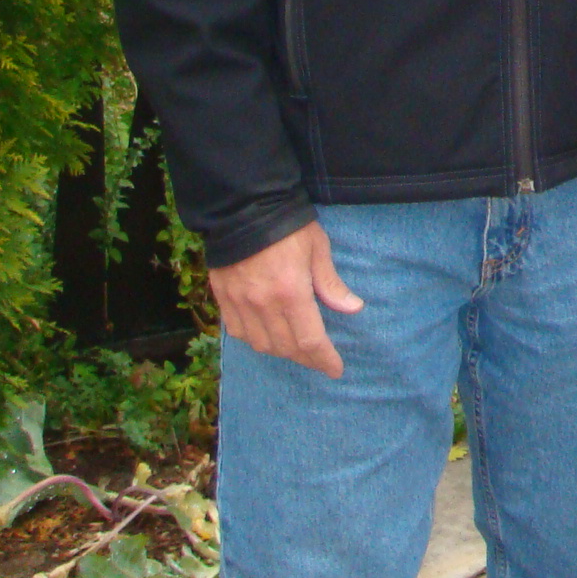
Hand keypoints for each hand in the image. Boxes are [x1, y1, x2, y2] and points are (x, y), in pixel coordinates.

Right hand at [208, 220, 362, 377]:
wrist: (243, 208)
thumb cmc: (288, 226)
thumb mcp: (318, 249)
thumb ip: (331, 283)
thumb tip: (353, 308)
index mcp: (291, 292)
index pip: (310, 341)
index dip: (324, 359)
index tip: (335, 369)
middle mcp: (263, 304)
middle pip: (286, 347)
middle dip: (306, 358)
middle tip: (320, 359)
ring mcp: (240, 303)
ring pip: (261, 344)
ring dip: (281, 352)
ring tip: (297, 349)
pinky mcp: (223, 298)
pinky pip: (238, 332)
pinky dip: (255, 339)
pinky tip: (267, 335)